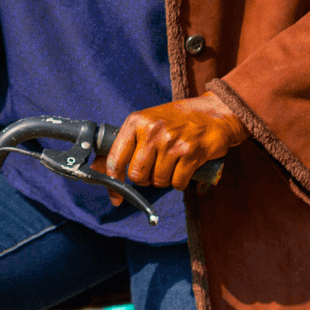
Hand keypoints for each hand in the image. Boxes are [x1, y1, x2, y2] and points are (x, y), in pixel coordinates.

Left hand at [101, 95, 247, 197]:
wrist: (213, 113)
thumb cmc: (175, 120)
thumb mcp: (146, 123)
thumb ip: (123, 145)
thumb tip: (96, 168)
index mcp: (136, 122)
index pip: (116, 158)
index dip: (113, 181)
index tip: (115, 196)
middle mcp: (152, 131)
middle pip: (137, 175)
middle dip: (144, 179)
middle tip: (154, 169)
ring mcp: (172, 142)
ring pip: (158, 181)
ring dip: (164, 179)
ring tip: (171, 163)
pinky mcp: (191, 153)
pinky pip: (177, 183)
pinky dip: (180, 182)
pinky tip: (184, 167)